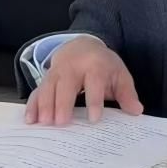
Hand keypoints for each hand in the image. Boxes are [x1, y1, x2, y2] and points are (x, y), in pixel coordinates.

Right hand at [24, 35, 142, 125]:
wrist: (82, 44)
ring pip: (48, 86)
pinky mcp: (46, 78)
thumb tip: (137, 111)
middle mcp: (74, 66)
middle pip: (67, 84)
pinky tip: (29, 120)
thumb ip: (127, 93)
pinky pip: (37, 90)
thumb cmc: (104, 65)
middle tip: (61, 123)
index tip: (94, 118)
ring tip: (43, 123)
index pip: (95, 82)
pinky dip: (32, 104)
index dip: (94, 100)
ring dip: (44, 104)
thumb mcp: (119, 75)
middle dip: (63, 103)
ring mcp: (57, 71)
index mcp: (95, 65)